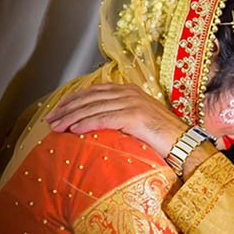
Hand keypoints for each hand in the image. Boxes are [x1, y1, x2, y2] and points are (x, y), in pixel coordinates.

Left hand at [44, 83, 187, 157]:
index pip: (94, 91)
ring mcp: (132, 103)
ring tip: (56, 127)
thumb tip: (97, 123)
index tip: (57, 109)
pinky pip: (104, 119)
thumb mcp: (138, 120)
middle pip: (90, 98)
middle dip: (67, 108)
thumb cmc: (163, 136)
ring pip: (93, 108)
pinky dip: (86, 124)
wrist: (184, 142)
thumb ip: (120, 115)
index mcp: (129, 90)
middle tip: (50, 119)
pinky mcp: (134, 117)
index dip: (73, 99)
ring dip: (71, 118)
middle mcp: (129, 93)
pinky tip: (74, 130)